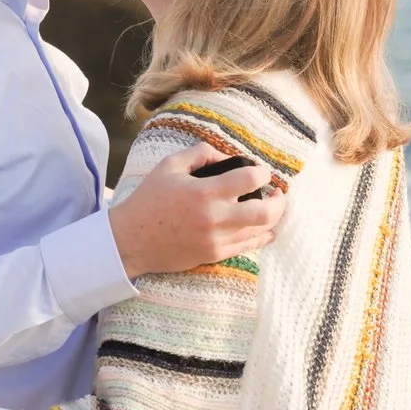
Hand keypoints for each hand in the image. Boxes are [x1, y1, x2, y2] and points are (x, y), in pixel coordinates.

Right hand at [107, 142, 286, 277]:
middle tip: (278, 192)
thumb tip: (228, 156)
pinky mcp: (214, 256)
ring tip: (273, 207)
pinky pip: (248, 247)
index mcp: (204, 192)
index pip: (250, 180)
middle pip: (265, 212)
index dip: (263, 172)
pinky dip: (262, 236)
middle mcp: (214, 218)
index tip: (262, 171)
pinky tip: (266, 229)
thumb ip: (201, 153)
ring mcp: (216, 240)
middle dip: (279, 200)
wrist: (130, 240)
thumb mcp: (170, 166)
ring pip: (261, 231)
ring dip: (273, 218)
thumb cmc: (149, 200)